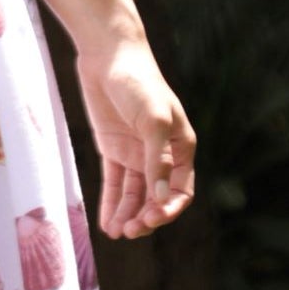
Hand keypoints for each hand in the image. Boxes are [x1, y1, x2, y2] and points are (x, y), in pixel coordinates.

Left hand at [75, 33, 197, 238]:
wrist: (108, 56)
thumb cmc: (138, 83)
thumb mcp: (152, 120)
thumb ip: (157, 160)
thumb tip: (160, 198)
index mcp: (181, 147)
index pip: (181, 190)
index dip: (169, 209)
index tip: (151, 220)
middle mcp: (162, 154)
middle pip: (157, 197)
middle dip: (146, 217)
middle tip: (129, 231)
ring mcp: (137, 153)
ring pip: (136, 194)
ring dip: (129, 215)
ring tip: (117, 233)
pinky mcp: (114, 149)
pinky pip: (116, 183)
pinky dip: (112, 203)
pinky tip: (106, 222)